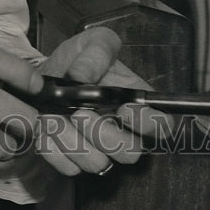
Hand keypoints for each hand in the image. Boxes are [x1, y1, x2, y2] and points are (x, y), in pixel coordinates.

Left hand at [35, 27, 166, 176]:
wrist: (48, 74)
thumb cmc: (78, 59)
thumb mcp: (92, 42)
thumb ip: (96, 52)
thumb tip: (83, 77)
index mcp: (138, 104)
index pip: (162, 126)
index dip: (149, 124)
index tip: (124, 109)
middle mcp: (123, 133)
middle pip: (129, 153)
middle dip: (104, 135)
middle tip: (80, 112)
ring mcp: (98, 150)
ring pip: (97, 164)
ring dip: (74, 141)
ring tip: (55, 115)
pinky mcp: (72, 160)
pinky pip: (67, 167)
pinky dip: (53, 148)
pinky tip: (46, 126)